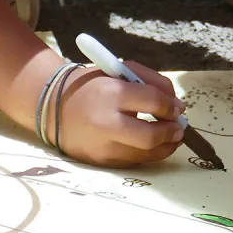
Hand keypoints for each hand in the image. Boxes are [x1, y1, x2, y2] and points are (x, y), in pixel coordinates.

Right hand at [53, 62, 186, 167]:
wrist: (53, 107)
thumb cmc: (93, 85)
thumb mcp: (120, 70)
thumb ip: (152, 81)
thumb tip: (176, 105)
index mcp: (111, 93)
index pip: (153, 102)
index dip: (172, 106)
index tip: (179, 108)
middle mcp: (105, 123)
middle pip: (150, 137)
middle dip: (171, 133)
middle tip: (179, 128)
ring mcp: (101, 146)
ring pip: (144, 155)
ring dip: (165, 147)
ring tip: (172, 137)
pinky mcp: (99, 162)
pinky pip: (132, 161)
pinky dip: (148, 154)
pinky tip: (152, 144)